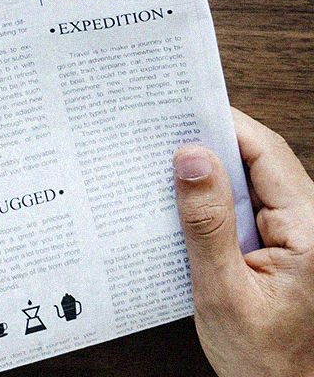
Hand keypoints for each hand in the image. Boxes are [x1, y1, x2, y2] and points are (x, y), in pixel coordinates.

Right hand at [174, 108, 313, 376]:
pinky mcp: (284, 248)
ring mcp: (300, 236)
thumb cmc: (264, 361)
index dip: (223, 123)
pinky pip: (249, 205)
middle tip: (160, 130)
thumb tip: (192, 157)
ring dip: (211, 171)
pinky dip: (216, 198)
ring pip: (252, 180)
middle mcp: (311, 225)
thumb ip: (207, 223)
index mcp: (310, 230)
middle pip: (259, 159)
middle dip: (211, 142)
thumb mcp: (223, 292)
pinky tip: (184, 203)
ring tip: (163, 163)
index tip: (179, 108)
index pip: (266, 152)